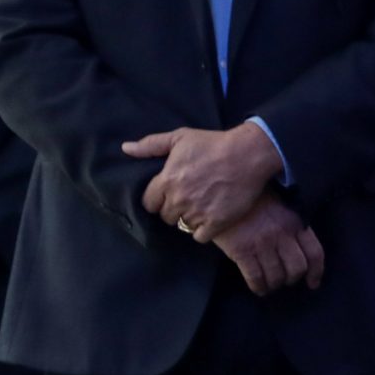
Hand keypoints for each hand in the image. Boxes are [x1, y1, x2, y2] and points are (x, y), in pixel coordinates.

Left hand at [126, 124, 282, 239]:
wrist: (248, 154)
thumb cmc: (213, 143)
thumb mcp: (180, 137)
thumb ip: (151, 145)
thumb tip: (126, 149)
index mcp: (167, 181)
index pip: (149, 203)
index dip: (157, 200)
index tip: (167, 196)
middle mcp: (179, 200)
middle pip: (166, 216)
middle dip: (173, 210)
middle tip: (186, 201)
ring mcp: (198, 212)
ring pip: (183, 225)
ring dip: (189, 219)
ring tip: (199, 209)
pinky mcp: (217, 222)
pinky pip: (200, 236)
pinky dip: (203, 231)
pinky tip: (209, 222)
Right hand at [209, 196, 324, 296]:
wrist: (222, 191)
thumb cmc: (253, 198)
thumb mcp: (281, 206)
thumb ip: (292, 225)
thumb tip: (299, 248)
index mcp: (295, 222)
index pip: (314, 253)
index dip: (316, 272)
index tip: (313, 283)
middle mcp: (282, 235)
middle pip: (297, 268)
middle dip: (292, 279)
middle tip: (285, 280)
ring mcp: (262, 243)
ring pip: (277, 276)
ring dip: (274, 284)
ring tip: (270, 285)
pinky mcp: (242, 250)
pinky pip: (255, 277)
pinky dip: (259, 287)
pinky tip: (258, 288)